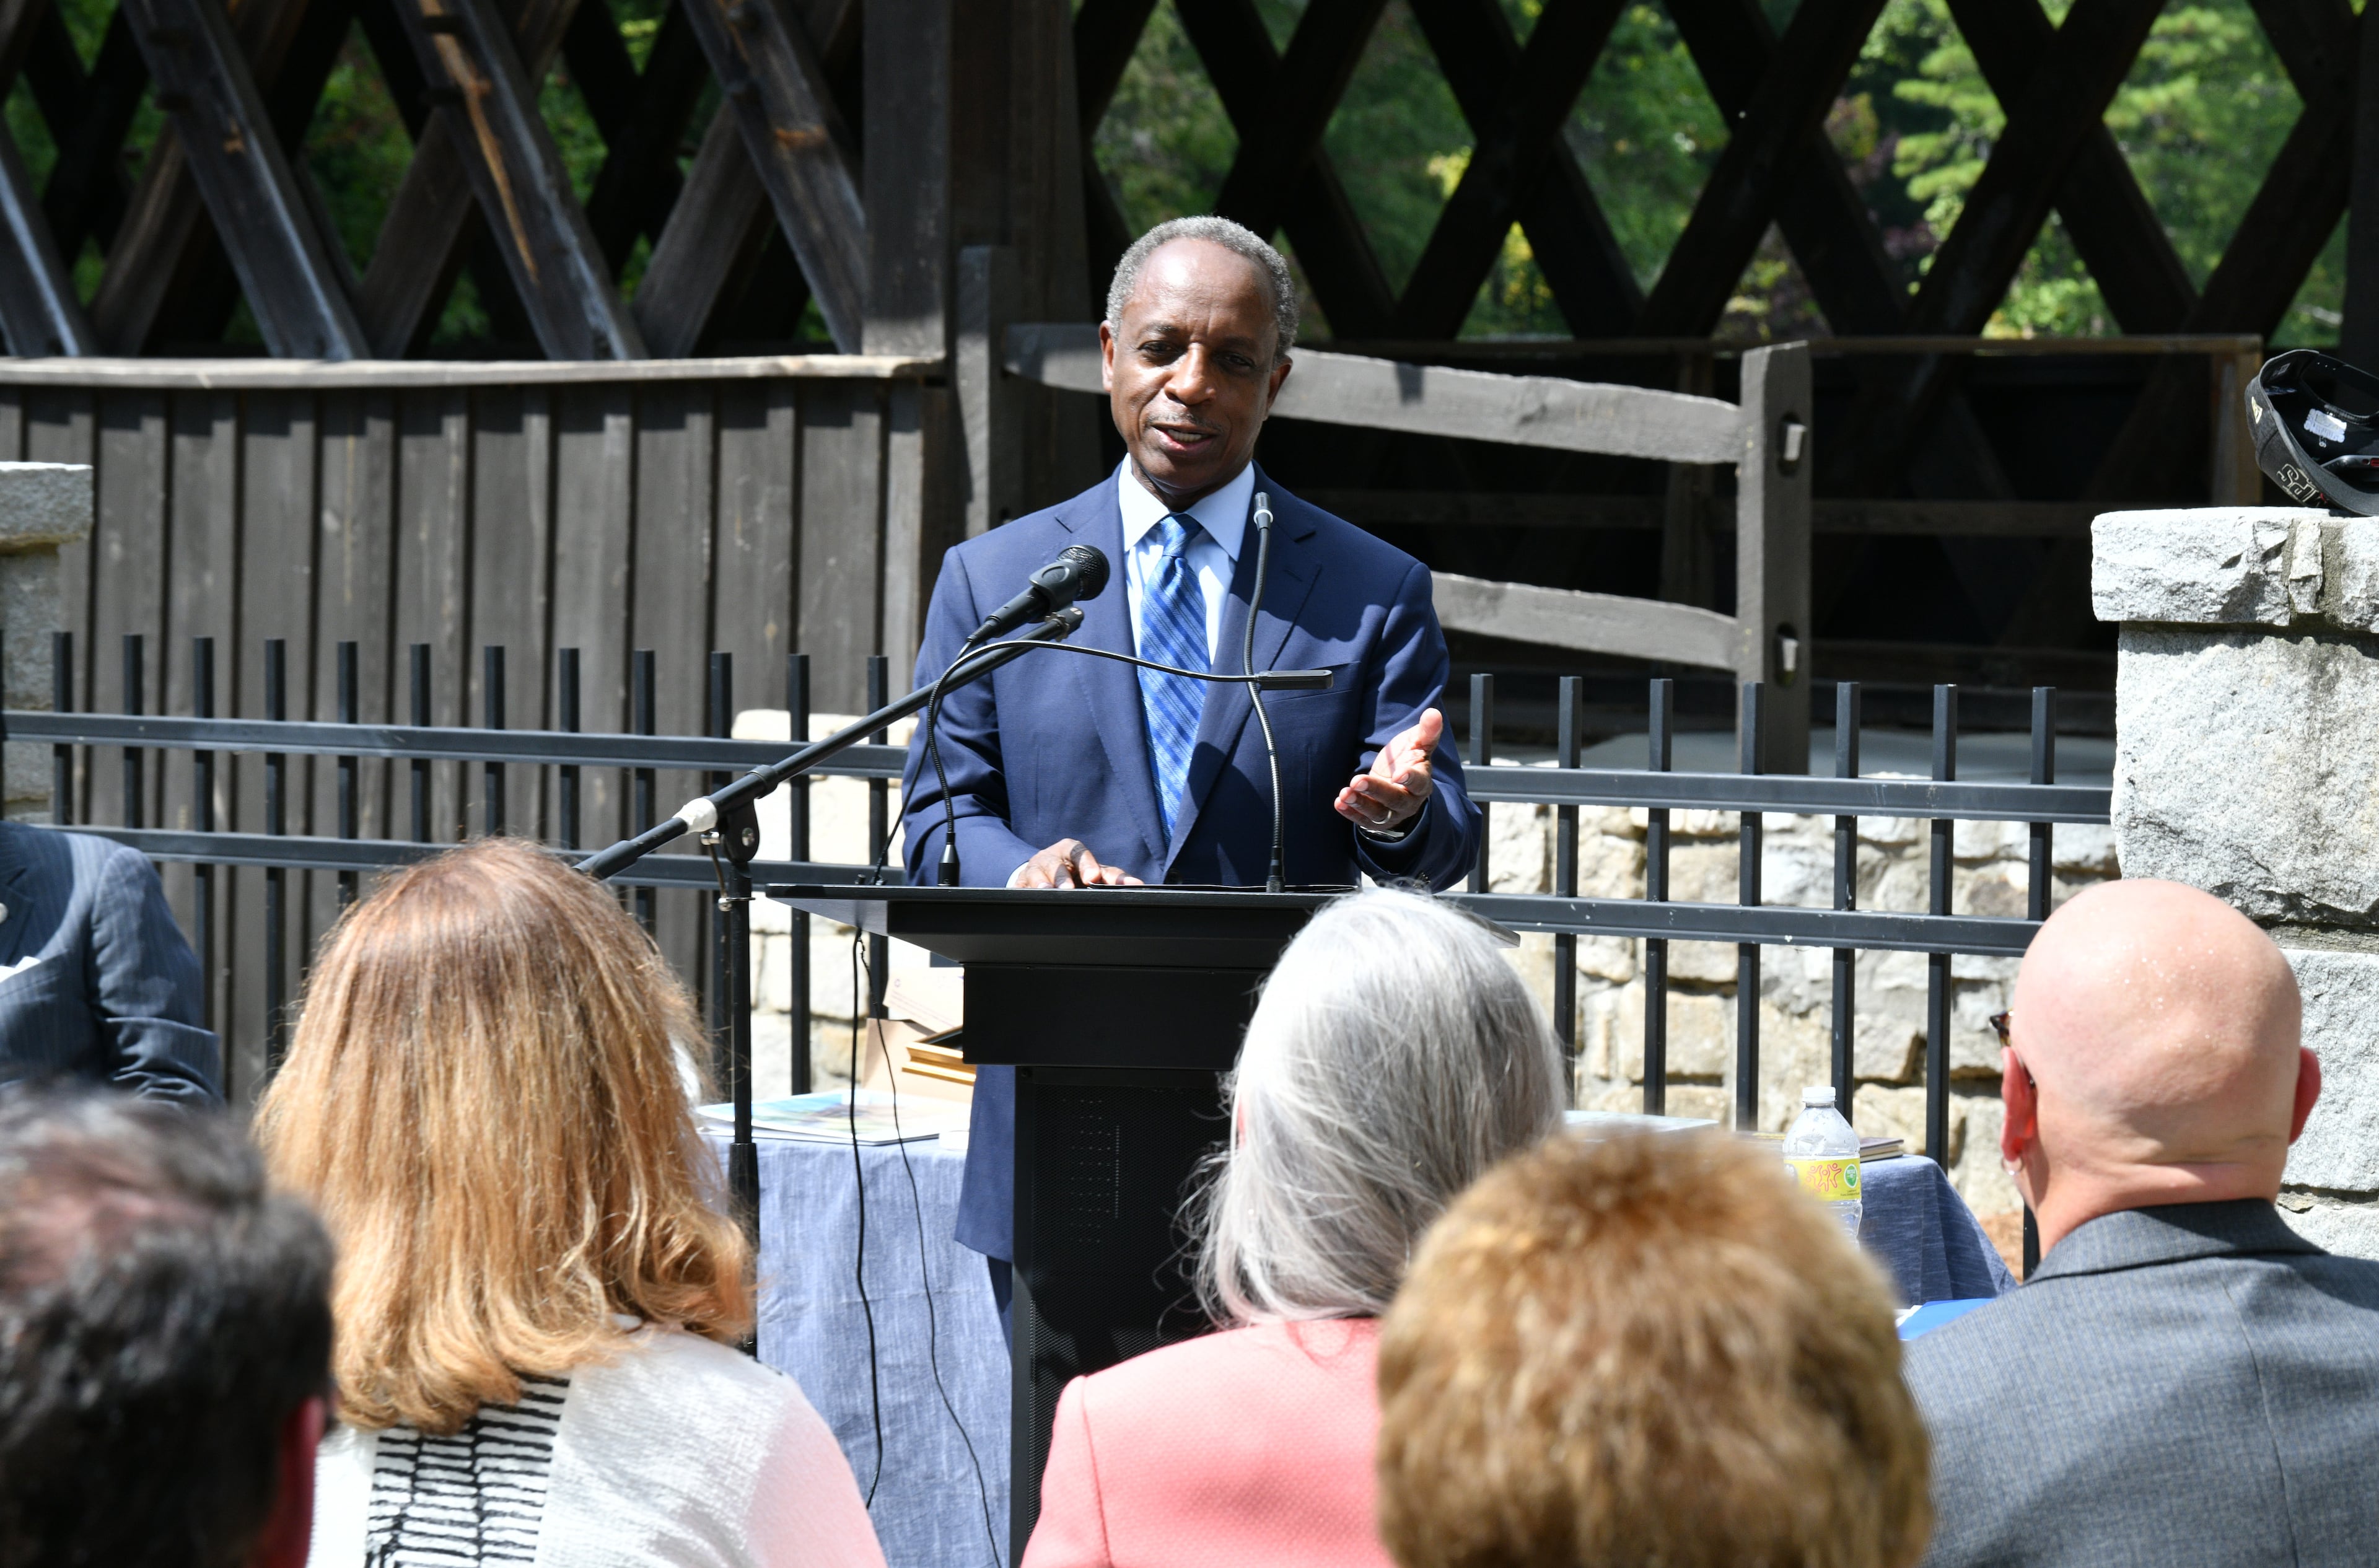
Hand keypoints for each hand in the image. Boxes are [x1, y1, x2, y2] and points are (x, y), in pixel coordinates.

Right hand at [1013, 839, 1143, 888]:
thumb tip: (1138, 886)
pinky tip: (1029, 896)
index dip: (1087, 864)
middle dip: (1062, 877)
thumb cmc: (1074, 873)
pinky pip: (1021, 887)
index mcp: (1072, 850)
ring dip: (1042, 883)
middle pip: (1056, 863)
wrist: (1043, 874)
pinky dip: (1024, 892)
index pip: (1081, 854)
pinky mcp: (1020, 882)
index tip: (1094, 878)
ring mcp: (1034, 869)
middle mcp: (1052, 856)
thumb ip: (1113, 878)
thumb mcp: (1092, 873)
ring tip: (1047, 891)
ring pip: (1036, 873)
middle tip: (1069, 890)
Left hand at [1335, 708, 1441, 832]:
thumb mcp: (1417, 744)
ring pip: (1378, 812)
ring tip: (1344, 793)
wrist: (1397, 783)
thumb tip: (1434, 713)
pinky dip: (1350, 813)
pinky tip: (1339, 803)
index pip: (1419, 783)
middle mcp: (1409, 801)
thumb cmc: (1408, 759)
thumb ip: (1426, 731)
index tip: (1399, 774)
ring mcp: (1392, 813)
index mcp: (1422, 782)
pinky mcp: (1376, 820)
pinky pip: (1363, 820)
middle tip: (1357, 780)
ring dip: (1360, 803)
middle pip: (1394, 799)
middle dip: (1376, 790)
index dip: (1410, 779)